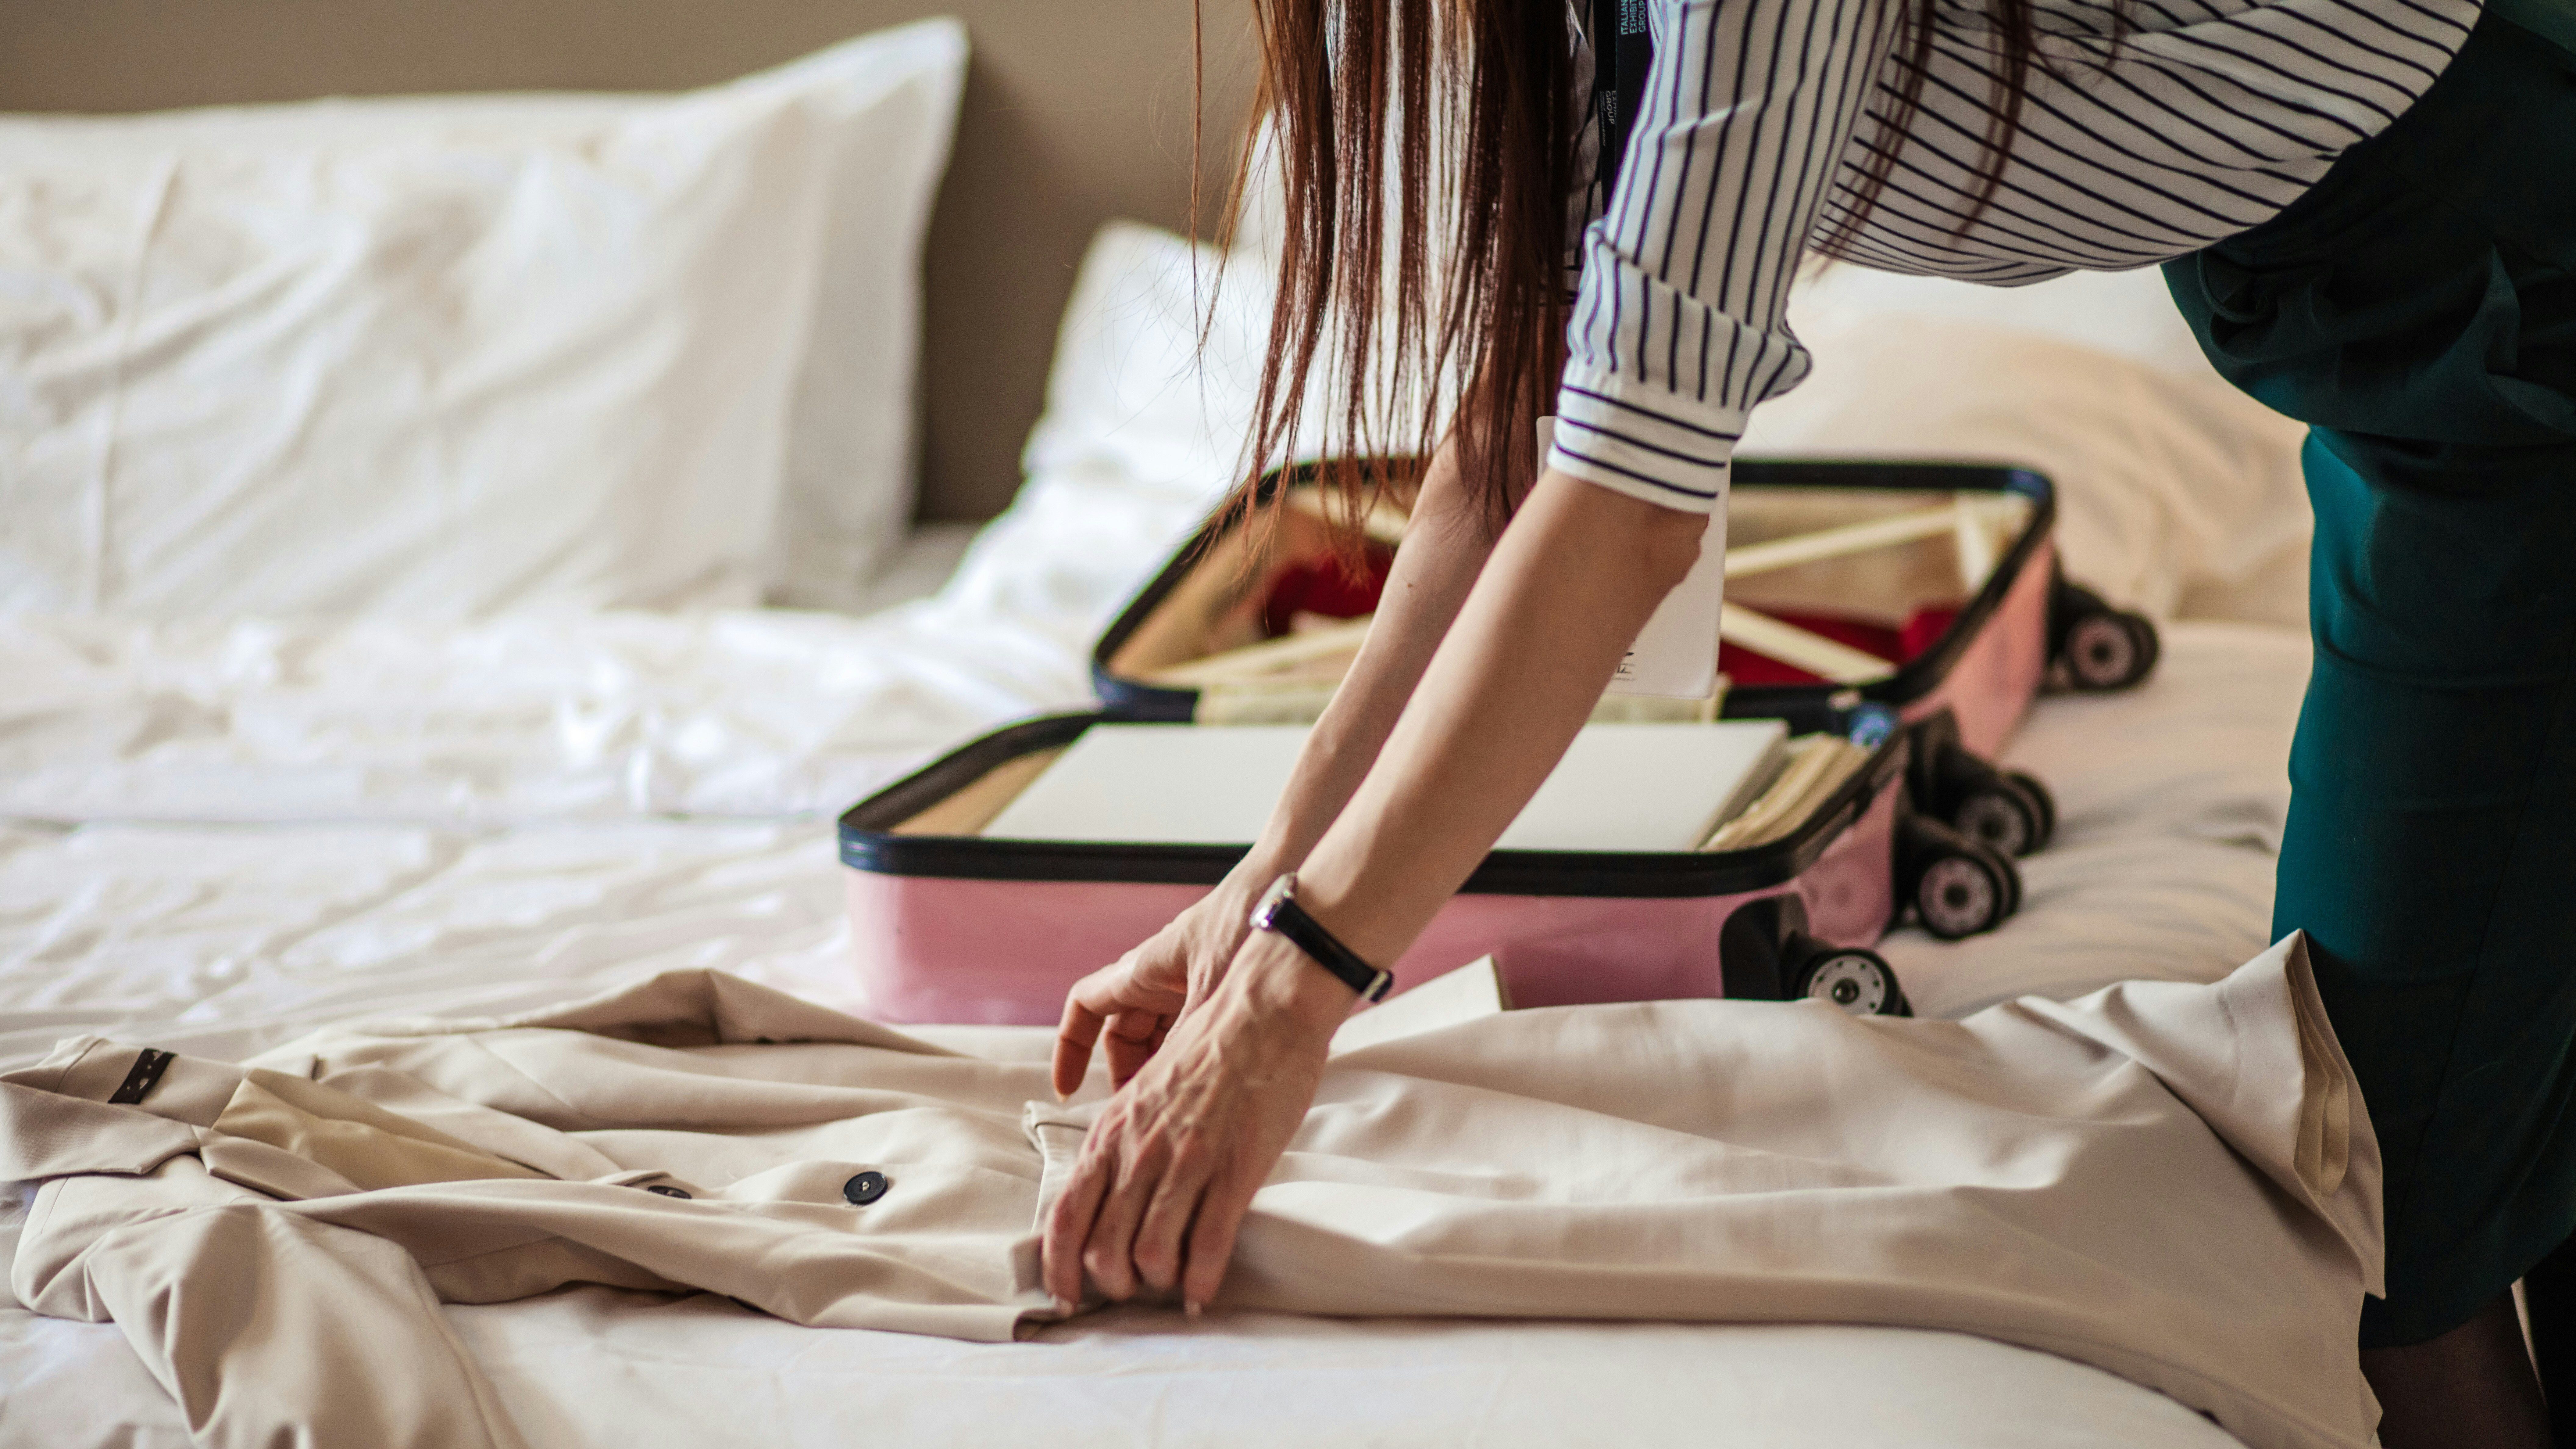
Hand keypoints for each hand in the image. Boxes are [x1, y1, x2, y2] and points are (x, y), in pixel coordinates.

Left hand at [1041, 929, 1351, 1313]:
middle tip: (1131, 1289)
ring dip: (1157, 1283)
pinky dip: (1201, 1282)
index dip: (1059, 1267)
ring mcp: (1185, 1164)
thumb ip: (1124, 1141)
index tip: (1066, 1294)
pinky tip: (1204, 1292)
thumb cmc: (1207, 1051)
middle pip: (1102, 1248)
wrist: (1261, 1012)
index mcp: (1111, 1131)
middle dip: (1113, 1283)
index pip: (1064, 1217)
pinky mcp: (1232, 1172)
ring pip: (1150, 1255)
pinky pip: (1207, 1247)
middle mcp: (1138, 1152)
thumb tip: (1111, 1194)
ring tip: (1171, 1283)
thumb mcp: (1144, 1093)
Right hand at [1051, 872, 1267, 1096]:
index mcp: (1143, 971)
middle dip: (1126, 1073)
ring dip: (1160, 1069)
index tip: (1067, 1088)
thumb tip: (1166, 1092)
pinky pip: (1191, 1032)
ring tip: (1173, 1105)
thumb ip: (1186, 1042)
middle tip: (1139, 1113)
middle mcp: (1160, 977)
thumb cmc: (1247, 922)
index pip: (1085, 1007)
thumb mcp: (1211, 993)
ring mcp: (1190, 984)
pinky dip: (1190, 1058)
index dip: (1069, 1047)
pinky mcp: (1219, 990)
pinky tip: (1207, 1082)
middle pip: (1124, 1034)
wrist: (1295, 902)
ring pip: (1158, 1037)